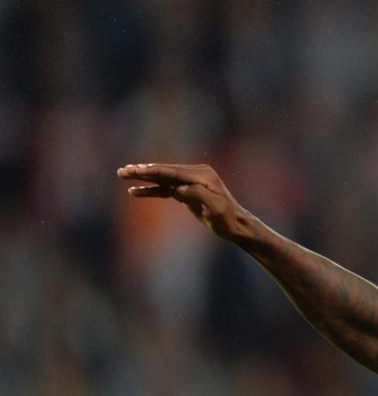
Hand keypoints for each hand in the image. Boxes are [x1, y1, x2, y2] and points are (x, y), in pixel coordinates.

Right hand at [116, 163, 251, 241]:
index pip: (172, 171)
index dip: (153, 171)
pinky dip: (151, 190)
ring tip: (123, 175)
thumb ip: (198, 194)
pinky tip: (134, 191)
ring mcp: (191, 182)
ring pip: (163, 179)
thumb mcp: (215, 208)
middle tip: (122, 170)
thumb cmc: (227, 219)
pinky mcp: (187, 192)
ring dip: (143, 178)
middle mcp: (196, 175)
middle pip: (164, 172)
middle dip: (142, 171)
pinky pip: (165, 189)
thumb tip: (180, 187)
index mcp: (202, 175)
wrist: (236, 226)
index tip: (136, 170)